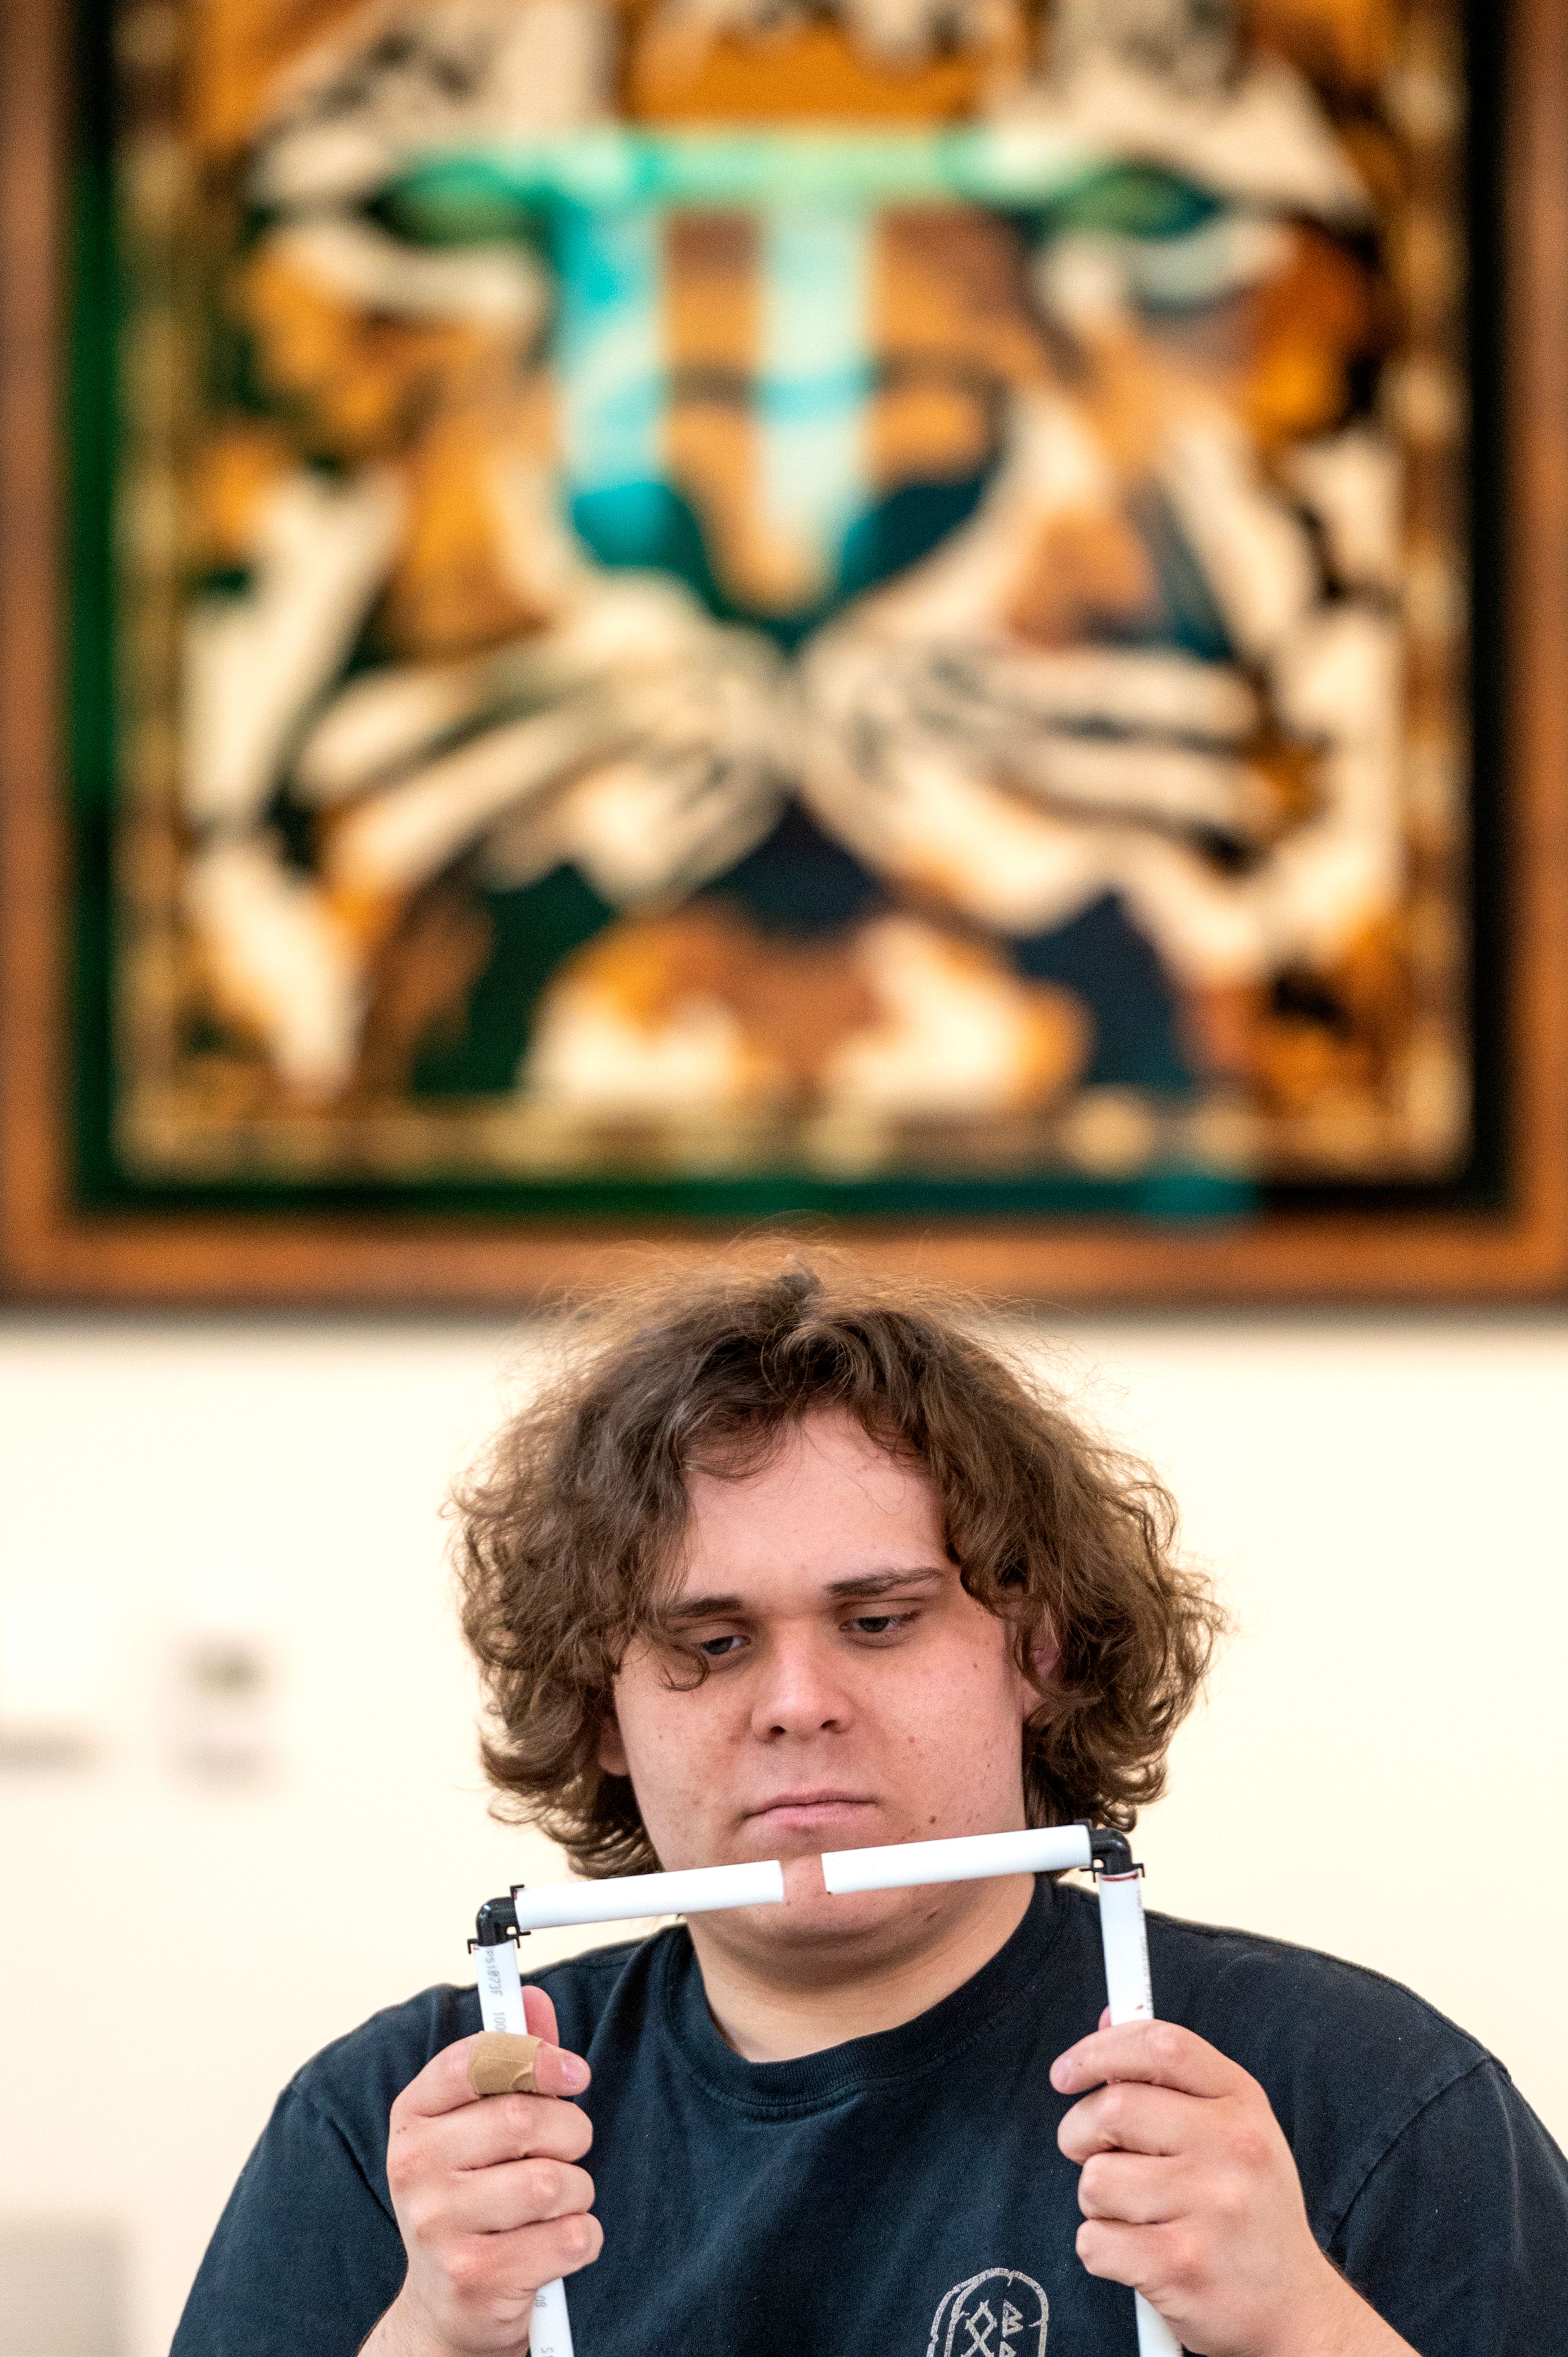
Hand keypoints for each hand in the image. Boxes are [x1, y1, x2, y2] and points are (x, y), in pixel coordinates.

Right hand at [363, 1986, 600, 2356]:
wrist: (446, 2307)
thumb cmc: (472, 2200)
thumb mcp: (478, 2127)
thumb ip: (509, 2061)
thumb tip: (532, 1998)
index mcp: (413, 2118)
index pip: (477, 2060)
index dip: (537, 2057)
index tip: (573, 2073)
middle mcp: (415, 2168)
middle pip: (524, 2119)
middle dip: (570, 2132)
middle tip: (567, 2151)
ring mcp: (438, 2227)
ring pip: (553, 2181)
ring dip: (577, 2191)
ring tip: (554, 2205)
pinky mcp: (475, 2278)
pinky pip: (569, 2237)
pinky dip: (582, 2238)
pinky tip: (555, 2245)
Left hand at [1051, 2018, 1416, 2356]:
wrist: (1295, 2312)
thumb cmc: (1248, 2211)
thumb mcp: (1232, 2130)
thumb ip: (1171, 2075)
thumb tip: (1108, 2018)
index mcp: (1243, 2103)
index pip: (1160, 2044)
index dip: (1100, 2049)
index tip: (1066, 2073)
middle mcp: (1233, 2148)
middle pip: (1113, 2108)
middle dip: (1079, 2132)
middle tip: (1090, 2153)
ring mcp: (1211, 2209)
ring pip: (1095, 2179)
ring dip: (1096, 2199)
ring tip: (1135, 2214)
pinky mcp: (1182, 2267)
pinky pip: (1094, 2242)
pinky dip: (1100, 2250)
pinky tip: (1138, 2255)